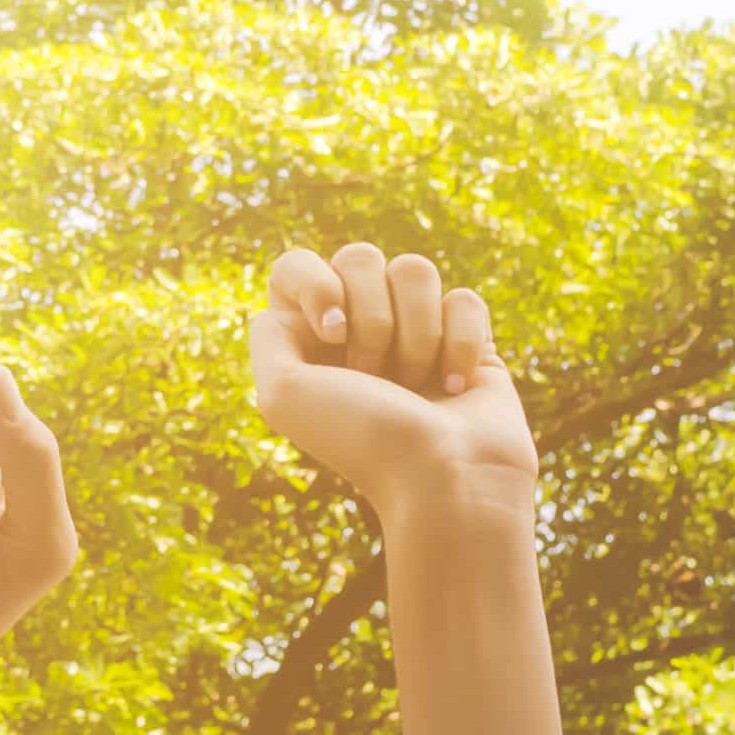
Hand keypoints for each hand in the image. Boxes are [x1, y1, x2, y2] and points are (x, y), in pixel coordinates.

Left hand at [251, 243, 534, 523]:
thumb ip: (268, 336)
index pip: (296, 266)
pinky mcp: (466, 338)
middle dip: (370, 316)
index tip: (331, 336)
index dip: (316, 285)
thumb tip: (285, 304)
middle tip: (373, 373)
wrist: (444, 477)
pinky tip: (453, 387)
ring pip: (415, 269)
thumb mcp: (281, 394)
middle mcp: (359, 329)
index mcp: (308, 339)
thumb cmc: (362, 438)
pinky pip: (463, 299)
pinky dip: (459, 343)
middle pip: (360, 256)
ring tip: (414, 383)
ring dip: (415, 332)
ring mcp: (414, 330)